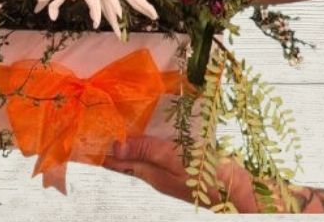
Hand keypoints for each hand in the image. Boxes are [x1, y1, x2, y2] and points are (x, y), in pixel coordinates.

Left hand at [103, 135, 258, 211]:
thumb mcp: (175, 159)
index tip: (81, 137)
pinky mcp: (182, 166)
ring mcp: (169, 171)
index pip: (117, 162)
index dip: (99, 151)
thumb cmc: (209, 176)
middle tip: (92, 128)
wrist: (241, 194)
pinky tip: (146, 135)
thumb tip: (114, 145)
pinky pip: (155, 153)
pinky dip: (144, 144)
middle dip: (109, 146)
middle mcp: (156, 174)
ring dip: (126, 143)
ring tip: (111, 129)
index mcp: (150, 174)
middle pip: (125, 160)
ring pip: (139, 156)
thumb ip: (147, 150)